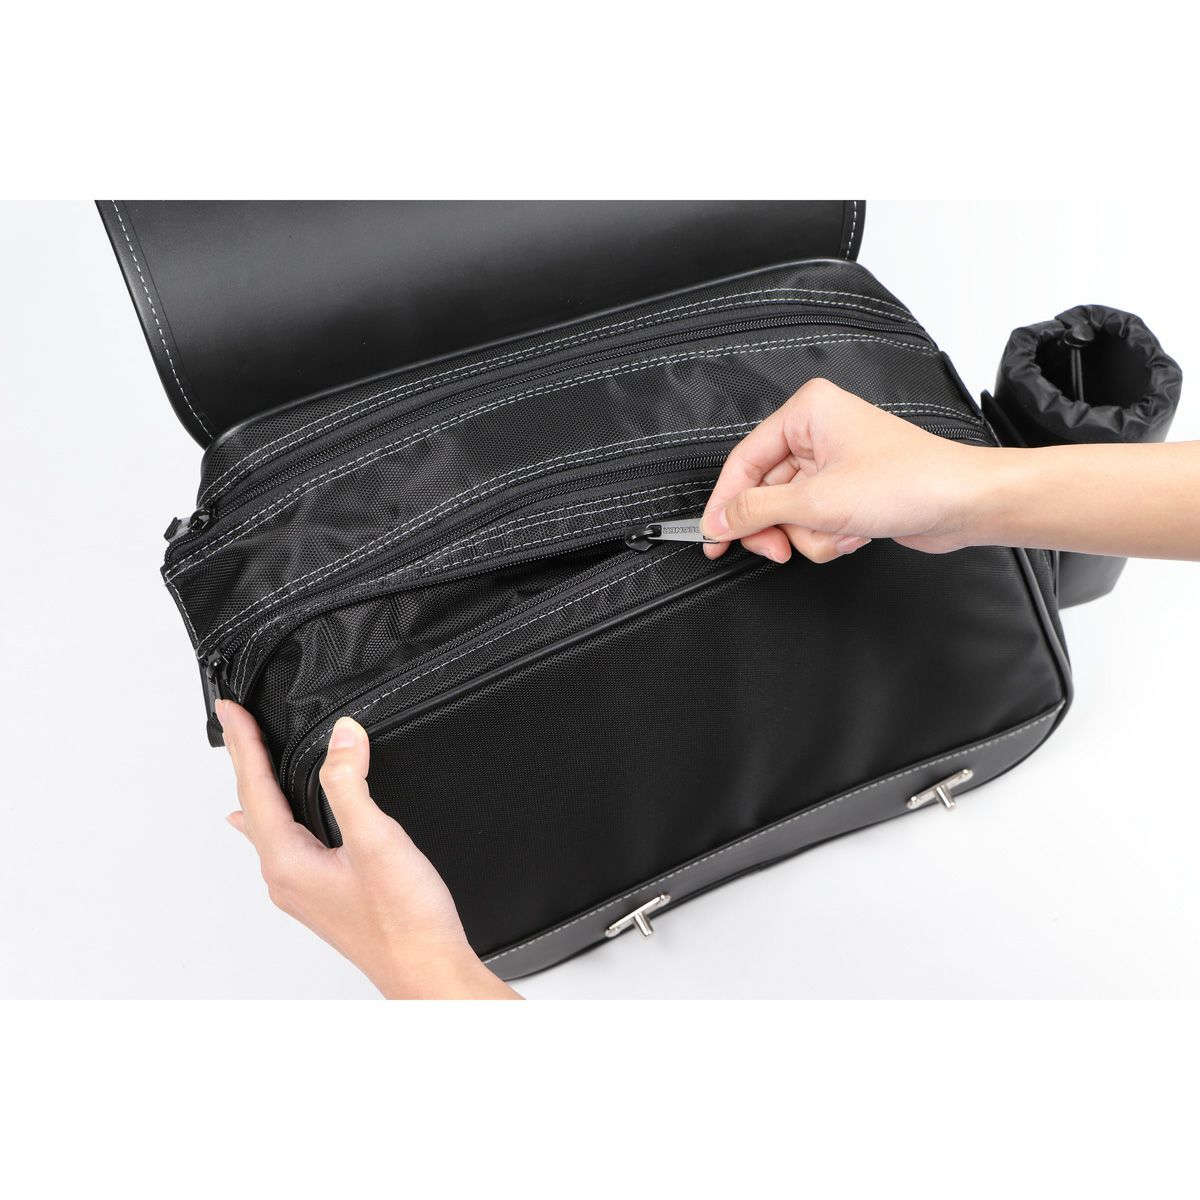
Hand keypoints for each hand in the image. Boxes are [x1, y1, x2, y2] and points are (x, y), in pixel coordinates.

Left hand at [218, 700, 519, 998]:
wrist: (426, 973)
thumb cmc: (405, 923)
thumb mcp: (377, 841)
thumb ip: (352, 785)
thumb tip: (342, 738)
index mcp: (288, 862)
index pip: (255, 789)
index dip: (244, 744)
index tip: (231, 710)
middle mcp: (286, 877)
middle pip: (255, 804)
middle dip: (246, 759)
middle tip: (236, 722)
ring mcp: (303, 888)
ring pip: (270, 823)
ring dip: (261, 785)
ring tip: (250, 758)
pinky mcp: (323, 893)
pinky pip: (287, 841)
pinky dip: (278, 816)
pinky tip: (280, 821)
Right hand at [700, 378, 983, 562]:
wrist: (963, 504)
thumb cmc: (909, 482)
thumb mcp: (817, 501)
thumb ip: (758, 510)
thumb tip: (719, 520)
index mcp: (807, 412)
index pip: (744, 461)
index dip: (725, 504)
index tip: (712, 537)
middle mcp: (817, 432)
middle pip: (764, 492)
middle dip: (777, 526)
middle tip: (777, 549)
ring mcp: (832, 464)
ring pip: (789, 514)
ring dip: (811, 535)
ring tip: (841, 533)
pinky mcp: (846, 491)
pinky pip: (813, 523)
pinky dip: (829, 537)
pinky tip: (856, 534)